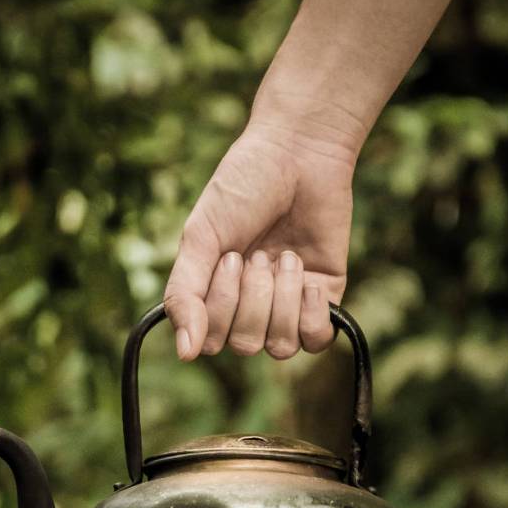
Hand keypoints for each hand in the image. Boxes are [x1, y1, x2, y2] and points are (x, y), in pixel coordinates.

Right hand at [163, 120, 355, 360]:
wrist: (297, 153)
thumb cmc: (240, 190)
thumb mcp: (199, 240)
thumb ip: (184, 296)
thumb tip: (185, 354)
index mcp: (210, 299)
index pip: (210, 342)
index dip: (221, 307)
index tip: (230, 257)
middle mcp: (246, 311)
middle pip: (244, 344)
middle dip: (252, 297)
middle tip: (257, 252)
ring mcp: (285, 308)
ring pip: (279, 347)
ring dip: (281, 301)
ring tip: (286, 258)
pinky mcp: (323, 300)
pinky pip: (316, 340)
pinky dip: (312, 316)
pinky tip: (309, 280)